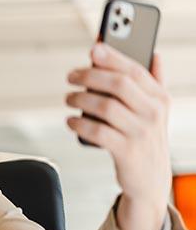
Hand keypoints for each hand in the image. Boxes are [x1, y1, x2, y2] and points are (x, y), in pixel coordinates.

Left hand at [65, 43, 170, 229]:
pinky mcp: (126, 152)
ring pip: (105, 106)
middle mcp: (154, 113)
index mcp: (160, 98)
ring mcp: (141, 133)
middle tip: (71, 76)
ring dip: (80, 99)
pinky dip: (79, 124)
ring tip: (68, 98)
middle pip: (119, 84)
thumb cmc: (146, 138)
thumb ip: (154, 82)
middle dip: (90, 76)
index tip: (93, 48)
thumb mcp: (157, 110)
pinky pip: (97, 132)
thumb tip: (154, 53)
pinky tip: (70, 120)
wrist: (150, 181)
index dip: (113, 57)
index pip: (135, 70)